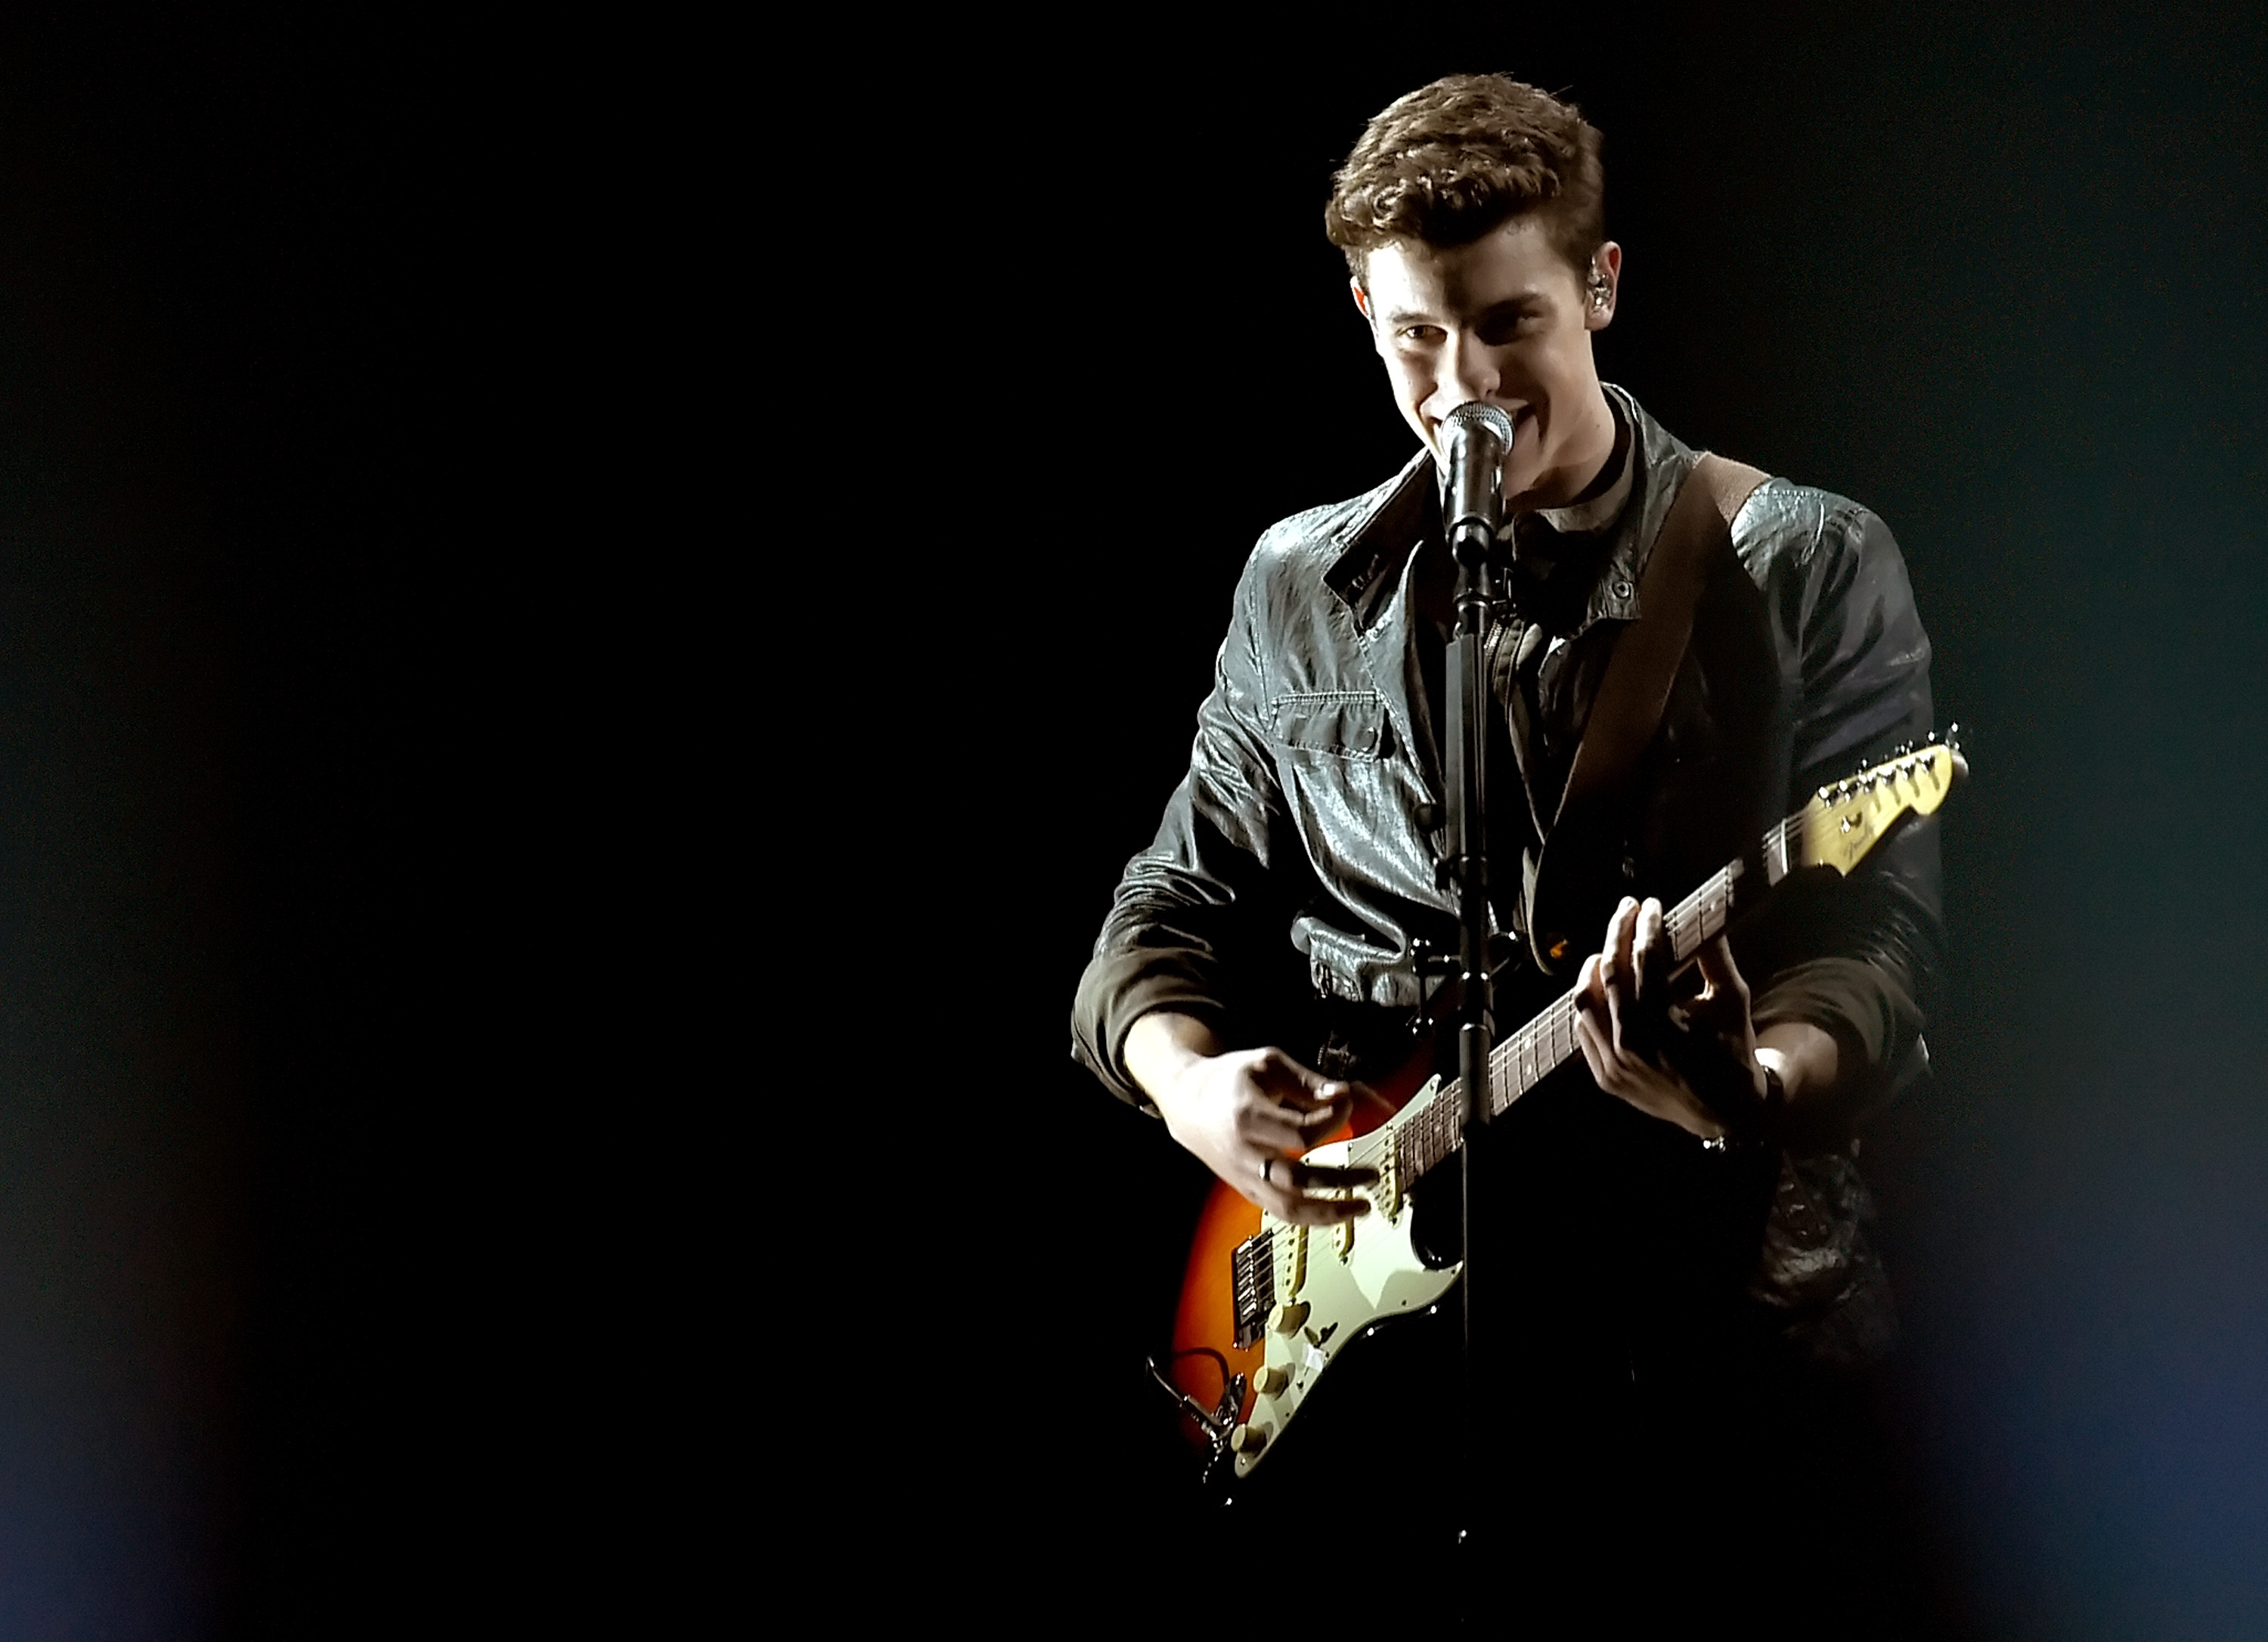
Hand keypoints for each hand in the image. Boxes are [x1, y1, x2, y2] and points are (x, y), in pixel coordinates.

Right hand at [1128, 1014, 1377, 1223]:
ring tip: (1362, 1206)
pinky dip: (1312, 1215)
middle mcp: (1243, 1154)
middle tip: (1372, 1176)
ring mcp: (1243, 1177)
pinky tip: (1337, 1209)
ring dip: (1330, 1212)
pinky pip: (1282, 1211)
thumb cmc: (1230, 1080)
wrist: (1187, 1102)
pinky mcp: (1247, 1189)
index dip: (1333, 1120)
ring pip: (1288, 1208)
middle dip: (1339, 1181)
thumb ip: (1308, 1082)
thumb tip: (1345, 1097)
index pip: (1302, 1132)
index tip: (1346, 1102)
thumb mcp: (1268, 1064)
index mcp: (1247, 1118)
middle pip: (1296, 1180)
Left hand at [1573, 896, 1766, 1139]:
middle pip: (1611, 973)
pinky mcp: (1605, 1077)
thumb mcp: (1733, 1001)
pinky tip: (1602, 985)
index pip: (1645, 960)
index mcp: (1666, 1024)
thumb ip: (1715, 956)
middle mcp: (1632, 1045)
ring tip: (1610, 947)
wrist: (1726, 1113)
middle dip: (1618, 933)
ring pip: (1586, 1001)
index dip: (1647, 926)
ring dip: (1595, 967)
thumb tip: (1703, 914)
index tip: (1651, 904)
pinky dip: (1590, 1004)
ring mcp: (1614, 1064)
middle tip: (1627, 908)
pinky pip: (1584, 1030)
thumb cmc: (1732, 1051)